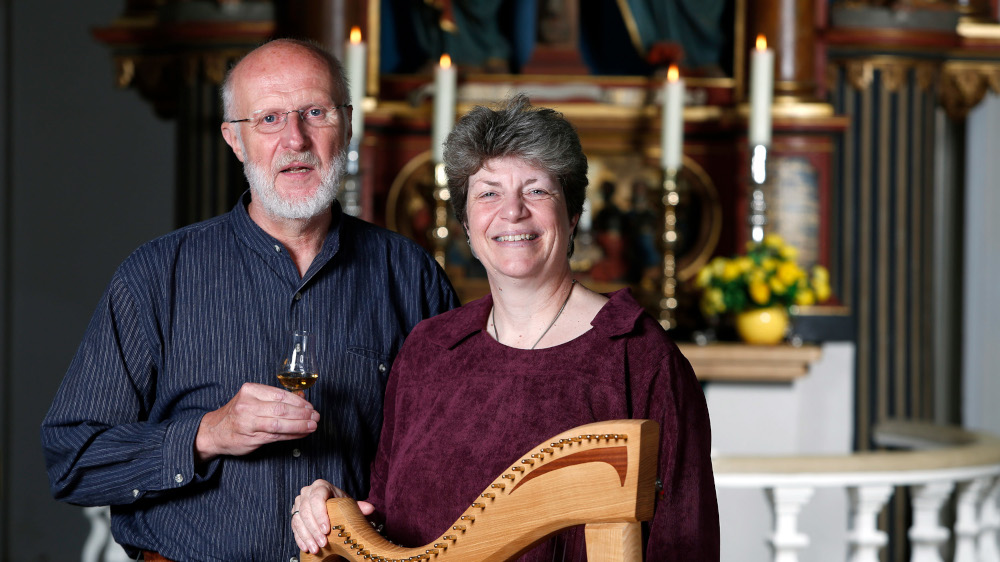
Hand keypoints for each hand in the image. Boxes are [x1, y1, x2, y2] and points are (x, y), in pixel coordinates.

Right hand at [195, 382, 318, 461]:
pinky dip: (292, 435)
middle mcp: (248, 406)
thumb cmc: (237, 413)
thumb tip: (302, 397)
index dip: (299, 401)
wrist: (214, 432)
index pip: (281, 395)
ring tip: (312, 425)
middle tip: (315, 416)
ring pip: (280, 424)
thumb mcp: (252, 398)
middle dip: (303, 413)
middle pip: (282, 410)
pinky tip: (302, 433)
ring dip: (300, 425)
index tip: (310, 405)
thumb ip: (275, 398)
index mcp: (250, 391)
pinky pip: (276, 436)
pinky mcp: (251, 438)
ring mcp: (249, 423)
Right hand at [291, 479, 374, 554]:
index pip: (317, 498)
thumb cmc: (340, 504)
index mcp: (320, 486)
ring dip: (307, 536)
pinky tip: (307, 547)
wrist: (331, 506)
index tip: (326, 530)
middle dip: (314, 529)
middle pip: (306, 511)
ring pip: (298, 520)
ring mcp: (298, 503)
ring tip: (316, 548)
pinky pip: (294, 527)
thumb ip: (359, 506)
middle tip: (323, 543)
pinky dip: (300, 538)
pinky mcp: (294, 515)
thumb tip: (370, 508)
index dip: (320, 514)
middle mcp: (306, 492)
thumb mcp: (349, 504)